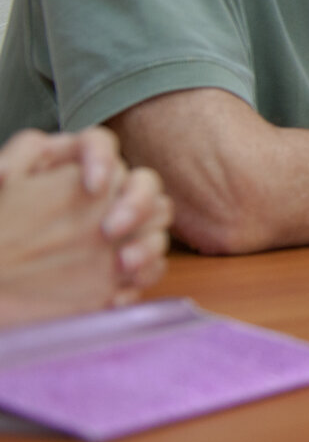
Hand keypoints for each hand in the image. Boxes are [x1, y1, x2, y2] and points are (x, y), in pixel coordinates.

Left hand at [0, 127, 171, 327]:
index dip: (103, 161)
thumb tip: (5, 173)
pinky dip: (141, 279)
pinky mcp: (124, 264)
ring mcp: (121, 229)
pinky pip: (153, 267)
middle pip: (145, 183)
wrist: (3, 279)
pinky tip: (116, 296)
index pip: (99, 145)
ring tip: (123, 264)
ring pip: (159, 224)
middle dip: (136, 205)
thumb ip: (11, 166)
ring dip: (148, 244)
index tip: (92, 187)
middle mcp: (106, 194)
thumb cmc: (1, 227)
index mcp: (74, 166)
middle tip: (110, 231)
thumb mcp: (0, 191)